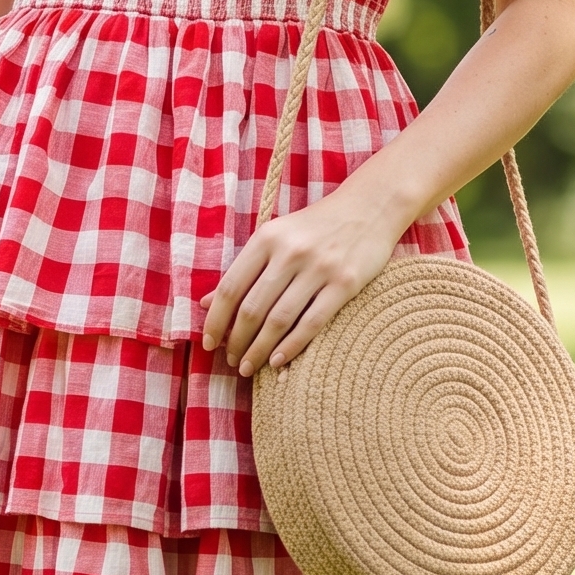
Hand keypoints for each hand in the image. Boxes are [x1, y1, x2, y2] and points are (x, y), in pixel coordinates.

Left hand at [202, 182, 405, 375]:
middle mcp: (290, 252)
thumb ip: (243, 269)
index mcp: (267, 238)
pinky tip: (278, 362)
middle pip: (253, 308)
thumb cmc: (316, 227)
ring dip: (260, 350)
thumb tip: (205, 303)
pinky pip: (312, 323)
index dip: (215, 320)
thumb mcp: (276, 237)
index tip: (208, 343)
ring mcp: (319, 268)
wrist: (370, 207)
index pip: (231, 287)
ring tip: (250, 367)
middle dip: (237, 342)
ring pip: (279, 320)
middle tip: (233, 362)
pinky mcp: (345, 284)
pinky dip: (291, 346)